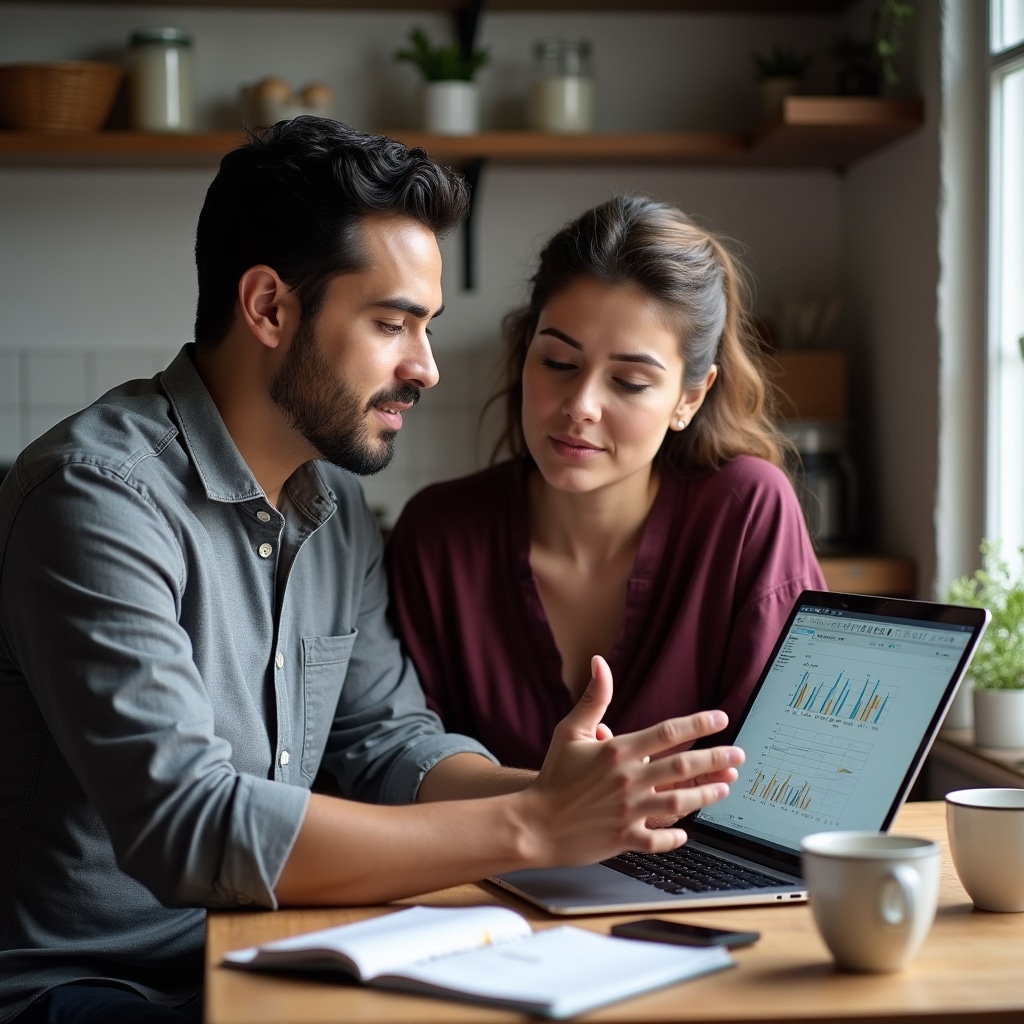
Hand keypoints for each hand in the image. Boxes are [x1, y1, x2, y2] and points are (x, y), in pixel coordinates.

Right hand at [517, 655, 743, 867]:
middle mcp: (628, 780)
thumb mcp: (569, 732)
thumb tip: (599, 662)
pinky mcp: (625, 838)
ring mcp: (629, 811)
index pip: (667, 732)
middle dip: (716, 759)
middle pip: (682, 766)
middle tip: (739, 755)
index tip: (720, 719)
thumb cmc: (552, 776)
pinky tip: (686, 831)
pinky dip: (675, 836)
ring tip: (726, 787)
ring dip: (707, 794)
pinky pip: (658, 839)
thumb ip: (592, 698)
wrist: (533, 824)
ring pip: (680, 802)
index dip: (697, 724)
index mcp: (617, 751)